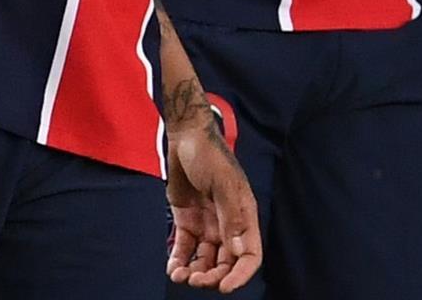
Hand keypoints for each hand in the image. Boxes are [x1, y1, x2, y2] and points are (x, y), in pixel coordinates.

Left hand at [166, 111, 261, 290]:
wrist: (185, 136)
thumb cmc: (209, 155)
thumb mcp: (222, 183)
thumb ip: (230, 218)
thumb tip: (238, 252)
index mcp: (244, 216)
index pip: (250, 255)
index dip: (241, 275)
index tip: (224, 288)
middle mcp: (228, 225)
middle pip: (226, 263)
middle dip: (213, 277)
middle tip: (195, 281)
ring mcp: (207, 224)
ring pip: (205, 260)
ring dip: (195, 272)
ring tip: (179, 275)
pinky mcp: (187, 221)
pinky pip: (185, 249)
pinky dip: (179, 261)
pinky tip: (172, 267)